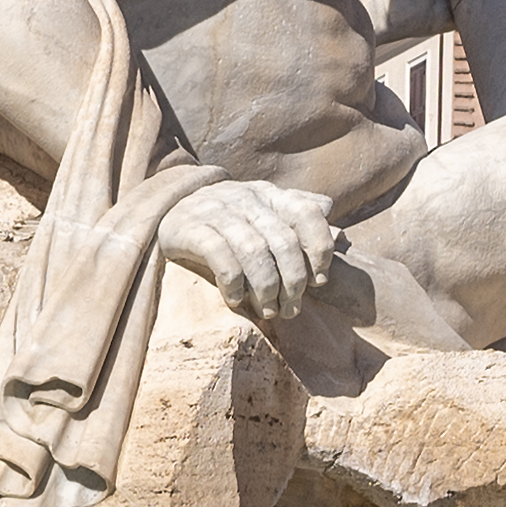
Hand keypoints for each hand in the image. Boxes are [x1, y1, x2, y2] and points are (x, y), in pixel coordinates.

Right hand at [160, 181, 342, 324]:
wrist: (168, 206)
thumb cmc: (226, 218)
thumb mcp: (263, 209)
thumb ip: (298, 215)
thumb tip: (337, 224)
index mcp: (270, 195)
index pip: (308, 213)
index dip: (320, 248)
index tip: (319, 280)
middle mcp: (247, 199)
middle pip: (283, 241)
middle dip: (293, 282)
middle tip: (291, 309)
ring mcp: (217, 212)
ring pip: (254, 252)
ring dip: (266, 288)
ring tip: (267, 311)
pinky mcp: (190, 229)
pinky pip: (220, 257)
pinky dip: (234, 283)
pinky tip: (236, 300)